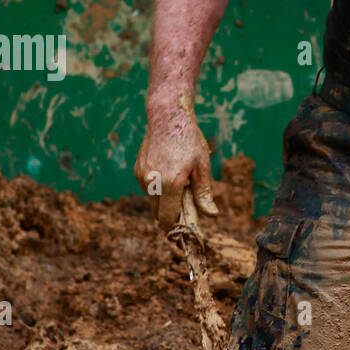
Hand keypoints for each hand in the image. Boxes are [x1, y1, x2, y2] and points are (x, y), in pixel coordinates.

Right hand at [134, 97, 218, 231]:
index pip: (168, 218)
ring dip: (164, 201)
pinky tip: (169, 173)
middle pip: (158, 214)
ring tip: (180, 184)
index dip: (175, 228)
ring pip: (153, 201)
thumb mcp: (202, 166)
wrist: (167, 117)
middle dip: (170, 216)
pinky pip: (148, 188)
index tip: (184, 232)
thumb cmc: (189, 140)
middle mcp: (152, 182)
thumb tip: (211, 215)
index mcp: (170, 184)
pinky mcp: (138, 169)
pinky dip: (158, 188)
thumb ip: (204, 193)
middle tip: (186, 210)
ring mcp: (142, 176)